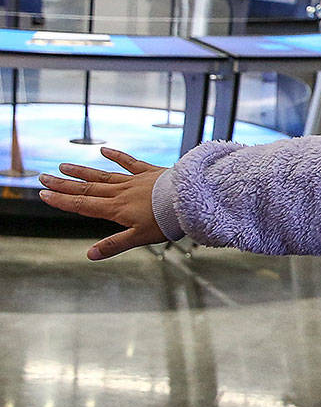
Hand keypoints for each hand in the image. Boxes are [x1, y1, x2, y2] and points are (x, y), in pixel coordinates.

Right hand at [38, 147, 168, 259]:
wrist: (191, 199)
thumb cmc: (167, 220)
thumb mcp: (140, 238)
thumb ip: (114, 245)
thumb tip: (90, 255)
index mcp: (116, 209)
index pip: (82, 204)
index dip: (61, 200)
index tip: (43, 193)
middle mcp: (121, 192)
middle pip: (87, 188)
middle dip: (64, 184)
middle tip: (43, 177)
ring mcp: (135, 180)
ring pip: (103, 174)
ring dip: (82, 171)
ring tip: (64, 165)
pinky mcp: (150, 172)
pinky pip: (130, 162)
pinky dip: (117, 156)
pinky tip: (104, 151)